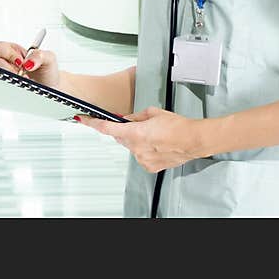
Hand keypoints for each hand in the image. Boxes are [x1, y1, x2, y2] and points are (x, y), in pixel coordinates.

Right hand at [0, 41, 60, 88]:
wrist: (51, 87)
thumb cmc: (47, 70)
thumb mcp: (49, 58)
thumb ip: (40, 55)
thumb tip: (28, 61)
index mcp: (14, 51)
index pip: (0, 48)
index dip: (7, 54)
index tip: (20, 62)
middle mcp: (7, 64)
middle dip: (8, 69)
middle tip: (21, 75)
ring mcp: (6, 77)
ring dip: (12, 81)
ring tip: (25, 83)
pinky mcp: (8, 89)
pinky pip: (3, 90)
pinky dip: (13, 90)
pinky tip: (23, 90)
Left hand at [75, 107, 205, 172]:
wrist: (194, 140)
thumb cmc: (178, 126)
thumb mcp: (153, 112)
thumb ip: (135, 116)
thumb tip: (126, 119)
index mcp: (135, 132)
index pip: (107, 128)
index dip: (93, 124)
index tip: (84, 120)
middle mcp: (136, 148)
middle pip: (120, 138)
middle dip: (125, 130)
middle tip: (138, 125)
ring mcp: (142, 158)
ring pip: (131, 147)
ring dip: (137, 140)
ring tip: (155, 135)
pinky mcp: (149, 166)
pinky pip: (140, 155)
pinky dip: (145, 150)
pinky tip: (157, 144)